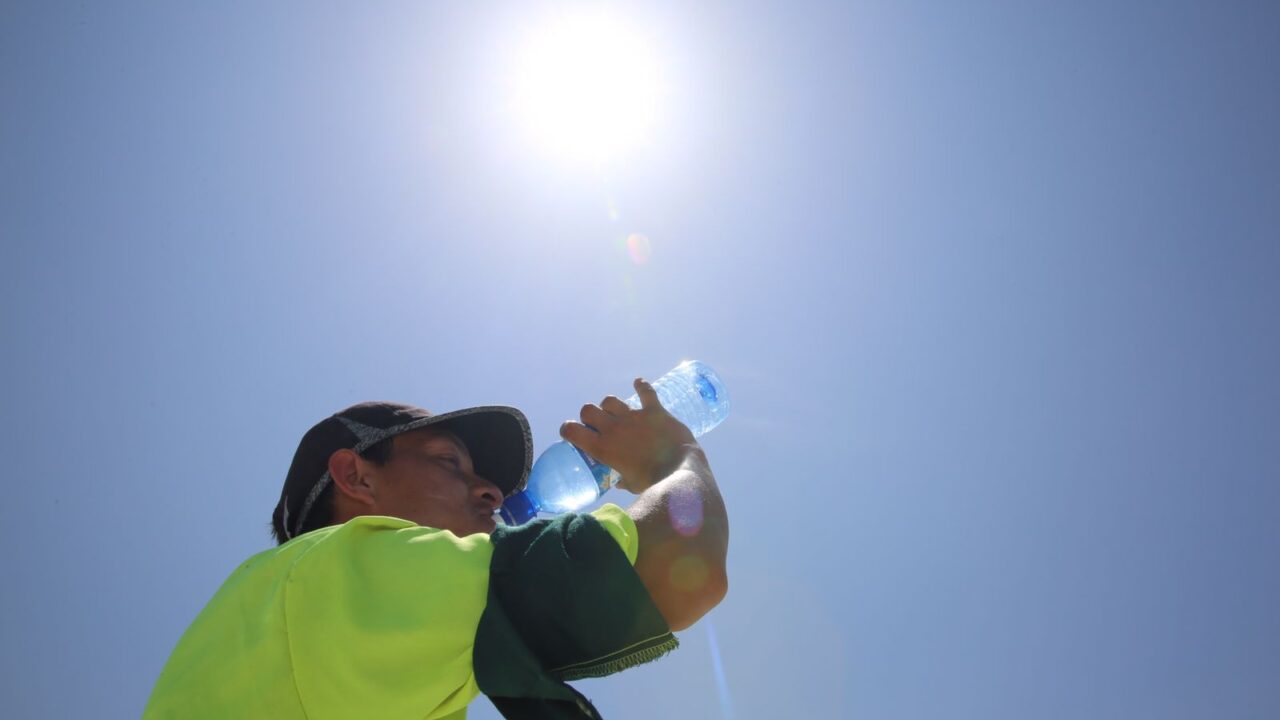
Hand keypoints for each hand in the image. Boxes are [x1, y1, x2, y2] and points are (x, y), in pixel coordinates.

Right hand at [560, 378, 697, 493]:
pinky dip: (641, 386)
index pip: (573, 430)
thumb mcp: (630, 485)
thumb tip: (619, 482)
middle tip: (598, 425)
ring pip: (610, 400)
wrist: (679, 474)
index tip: (572, 432)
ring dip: (610, 406)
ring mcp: (634, 417)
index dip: (568, 429)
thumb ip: (621, 480)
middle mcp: (614, 428)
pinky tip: (639, 384)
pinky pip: (646, 392)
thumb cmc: (652, 484)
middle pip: (589, 410)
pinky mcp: (654, 411)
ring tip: (616, 413)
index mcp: (602, 448)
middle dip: (590, 416)